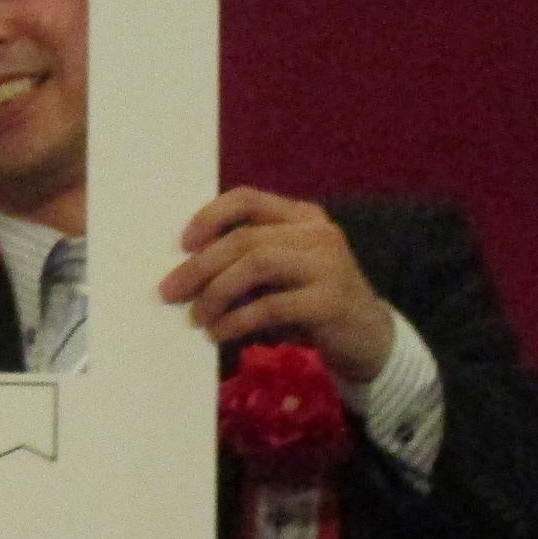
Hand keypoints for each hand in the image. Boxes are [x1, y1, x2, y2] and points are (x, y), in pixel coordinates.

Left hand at [161, 187, 393, 382]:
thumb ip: (244, 265)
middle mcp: (317, 233)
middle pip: (244, 239)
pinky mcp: (330, 301)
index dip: (210, 216)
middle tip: (170, 292)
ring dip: (216, 292)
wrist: (367, 339)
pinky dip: (237, 320)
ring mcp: (328, 264)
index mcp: (302, 217)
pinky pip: (271, 306)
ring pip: (256, 265)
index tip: (182, 244)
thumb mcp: (278, 278)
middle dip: (199, 266)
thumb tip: (184, 274)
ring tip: (197, 317)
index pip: (247, 199)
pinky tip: (218, 334)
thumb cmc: (310, 305)